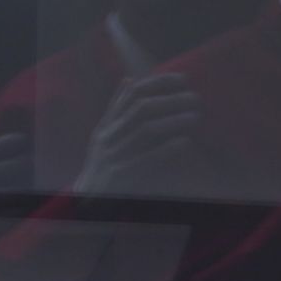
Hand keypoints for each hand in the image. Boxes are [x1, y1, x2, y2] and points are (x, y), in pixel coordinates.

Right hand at [72, 74, 200, 196]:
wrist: (86, 200)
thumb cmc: (101, 165)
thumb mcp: (102, 134)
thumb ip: (116, 109)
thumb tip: (129, 80)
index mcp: (106, 126)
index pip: (132, 95)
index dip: (158, 84)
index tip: (182, 79)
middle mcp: (109, 137)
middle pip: (141, 110)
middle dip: (170, 100)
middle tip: (194, 98)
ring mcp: (115, 155)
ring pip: (146, 131)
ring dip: (173, 121)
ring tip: (195, 116)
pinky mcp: (123, 175)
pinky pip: (147, 159)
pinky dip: (167, 149)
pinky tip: (184, 142)